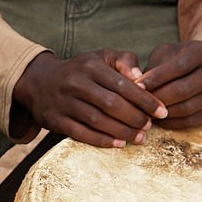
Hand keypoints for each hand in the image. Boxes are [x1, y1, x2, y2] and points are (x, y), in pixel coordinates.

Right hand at [12, 50, 167, 147]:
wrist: (39, 82)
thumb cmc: (79, 70)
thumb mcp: (100, 57)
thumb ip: (124, 62)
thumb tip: (143, 79)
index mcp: (91, 66)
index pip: (123, 85)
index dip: (145, 100)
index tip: (162, 111)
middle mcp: (76, 83)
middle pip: (111, 104)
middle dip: (134, 117)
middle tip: (149, 127)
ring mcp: (64, 103)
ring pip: (97, 120)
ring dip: (121, 131)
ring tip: (139, 138)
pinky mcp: (55, 120)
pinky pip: (81, 133)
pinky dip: (101, 140)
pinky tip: (118, 144)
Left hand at [136, 41, 201, 128]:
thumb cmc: (179, 59)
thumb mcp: (167, 53)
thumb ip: (154, 66)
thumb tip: (136, 86)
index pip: (178, 67)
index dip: (155, 78)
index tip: (135, 86)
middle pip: (183, 90)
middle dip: (156, 99)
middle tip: (136, 105)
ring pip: (186, 108)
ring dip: (161, 113)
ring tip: (143, 113)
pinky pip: (191, 121)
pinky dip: (171, 123)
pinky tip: (157, 120)